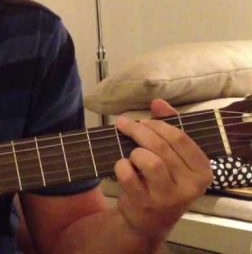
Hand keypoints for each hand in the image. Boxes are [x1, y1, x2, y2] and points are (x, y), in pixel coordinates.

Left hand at [113, 99, 212, 240]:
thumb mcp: (173, 156)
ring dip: (133, 151)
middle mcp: (190, 185)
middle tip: (124, 124)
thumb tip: (158, 102)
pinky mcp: (144, 202)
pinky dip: (121, 165)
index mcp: (202, 170)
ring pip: (147, 159)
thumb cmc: (163, 181)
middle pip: (160, 146)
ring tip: (131, 154)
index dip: (157, 124)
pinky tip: (123, 167)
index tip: (142, 121)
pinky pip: (127, 173)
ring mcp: (167, 196)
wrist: (149, 220)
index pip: (179, 137)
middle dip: (138, 130)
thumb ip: (168, 126)